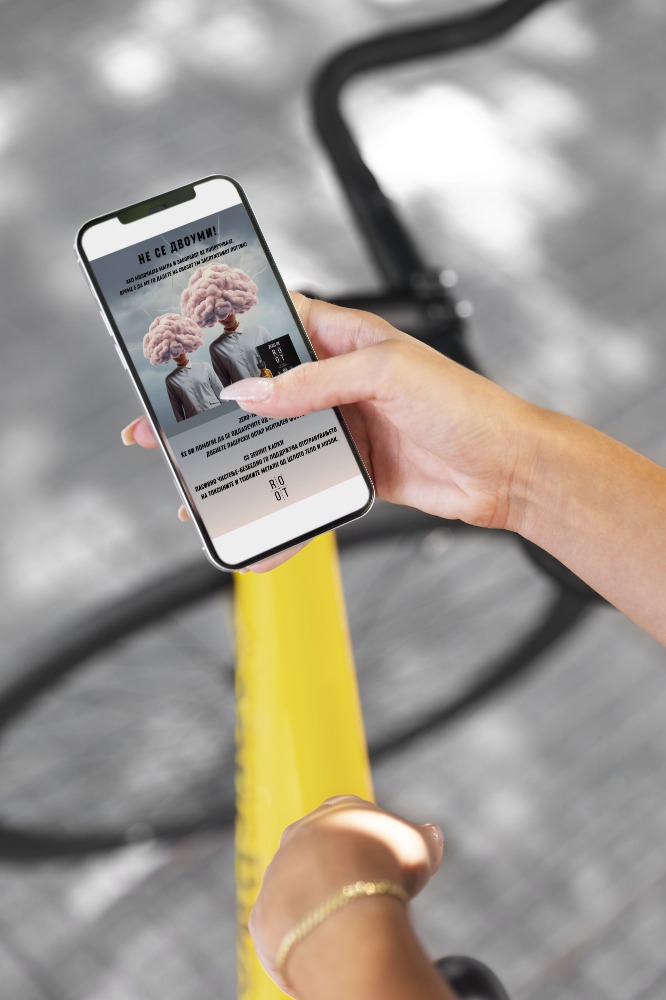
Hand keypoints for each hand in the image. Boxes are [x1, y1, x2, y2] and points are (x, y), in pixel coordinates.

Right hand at [121, 292, 534, 570]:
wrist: (507, 471)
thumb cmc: (464, 406)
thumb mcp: (386, 375)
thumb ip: (314, 384)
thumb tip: (249, 394)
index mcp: (345, 337)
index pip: (274, 322)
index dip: (227, 330)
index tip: (179, 344)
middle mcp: (337, 378)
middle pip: (260, 387)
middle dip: (211, 403)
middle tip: (160, 420)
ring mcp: (342, 424)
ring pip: (273, 435)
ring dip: (234, 451)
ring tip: (188, 469)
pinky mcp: (351, 465)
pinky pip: (300, 475)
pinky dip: (271, 489)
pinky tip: (243, 502)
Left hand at [249, 796, 443, 995]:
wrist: (346, 905)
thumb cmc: (386, 868)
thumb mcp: (419, 844)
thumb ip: (421, 836)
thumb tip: (430, 833)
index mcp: (337, 809)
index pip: (353, 818)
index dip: (372, 842)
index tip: (386, 863)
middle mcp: (299, 835)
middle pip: (320, 852)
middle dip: (340, 872)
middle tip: (366, 897)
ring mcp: (276, 873)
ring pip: (298, 889)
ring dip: (318, 906)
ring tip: (347, 928)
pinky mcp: (262, 914)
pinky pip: (283, 927)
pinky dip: (302, 938)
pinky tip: (324, 948)